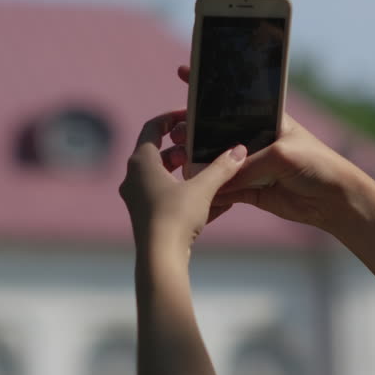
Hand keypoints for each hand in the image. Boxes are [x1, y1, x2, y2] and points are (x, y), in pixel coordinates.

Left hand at [119, 109, 249, 251]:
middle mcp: (134, 178)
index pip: (152, 128)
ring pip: (162, 177)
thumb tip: (239, 150)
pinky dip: (185, 193)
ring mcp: (138, 199)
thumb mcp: (203, 187)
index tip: (188, 115)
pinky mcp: (146, 217)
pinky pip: (166, 197)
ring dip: (185, 172)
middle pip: (157, 154)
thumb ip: (222, 167)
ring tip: (208, 173)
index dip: (171, 118)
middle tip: (202, 149)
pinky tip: (212, 201)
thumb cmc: (175, 217)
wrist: (161, 258)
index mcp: (141, 162)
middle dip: (182, 150)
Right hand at [172, 65, 362, 232]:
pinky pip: (224, 189)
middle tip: (175, 132)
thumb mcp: (280, 155)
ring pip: (216, 162)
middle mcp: (255, 140)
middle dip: (193, 130)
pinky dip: (210, 190)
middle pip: (217, 133)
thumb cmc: (316, 164)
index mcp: (266, 119)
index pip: (233, 99)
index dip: (210, 87)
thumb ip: (247, 165)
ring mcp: (251, 166)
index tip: (185, 72)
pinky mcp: (250, 191)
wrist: (334, 199)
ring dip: (197, 161)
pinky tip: (194, 187)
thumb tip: (216, 179)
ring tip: (178, 160)